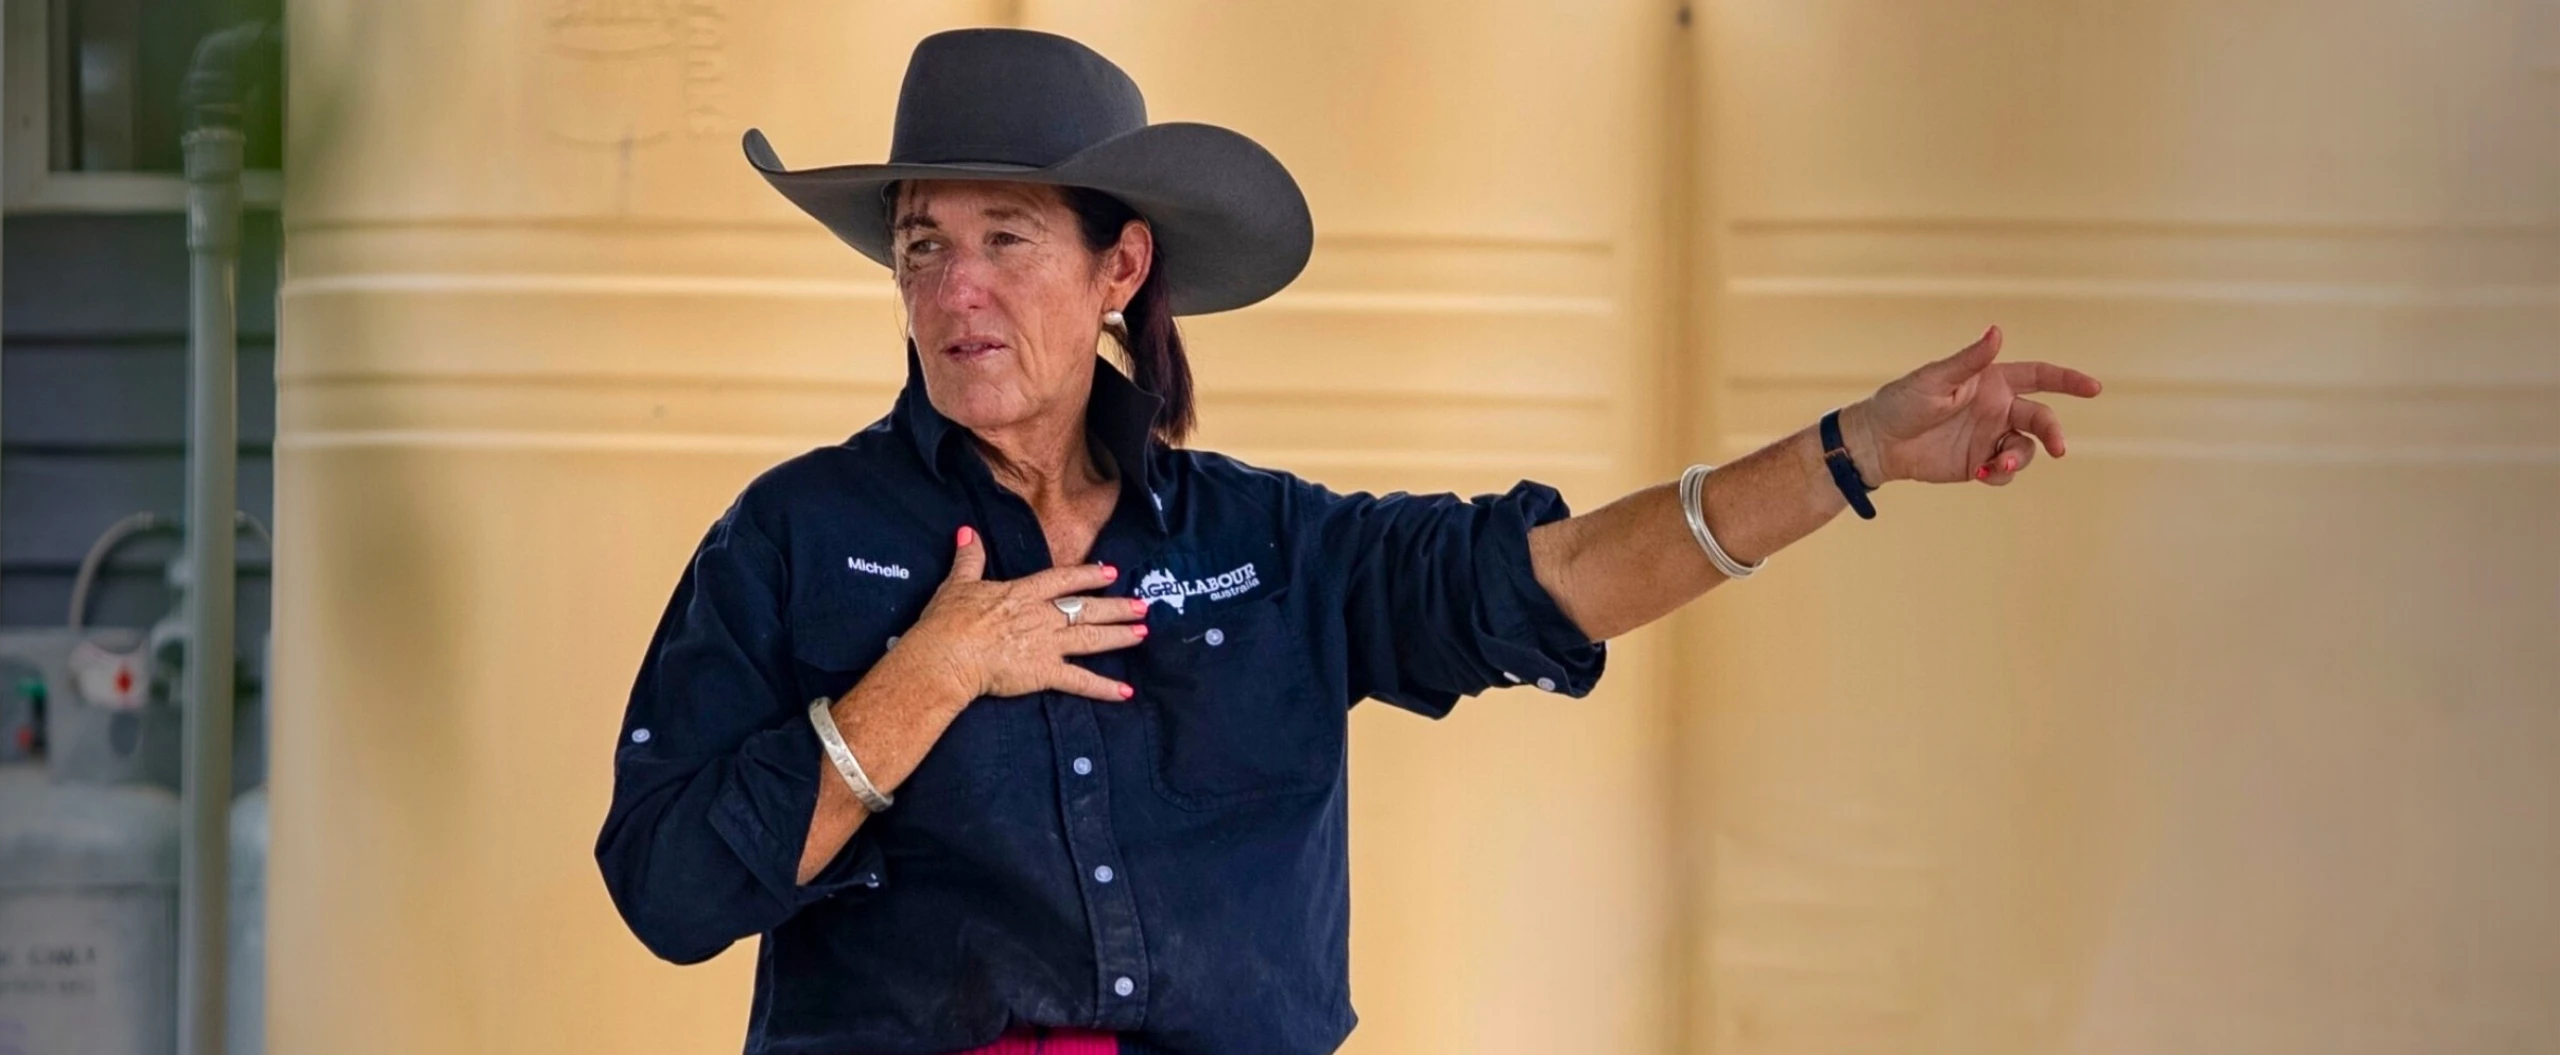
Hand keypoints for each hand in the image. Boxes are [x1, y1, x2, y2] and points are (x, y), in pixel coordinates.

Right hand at [897, 526, 1149, 701]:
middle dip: (1117, 607)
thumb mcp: (958, 584)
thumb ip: (969, 558)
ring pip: (1091, 638)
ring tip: (1143, 633)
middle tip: (1143, 606)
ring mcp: (1047, 644)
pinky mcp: (1044, 673)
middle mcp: (1042, 616)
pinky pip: (1080, 681)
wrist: (947, 655)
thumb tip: (967, 531)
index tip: (1111, 571)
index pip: (1064, 579)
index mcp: (1023, 593)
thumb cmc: (948, 620)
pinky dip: (1104, 688)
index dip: (1089, 574)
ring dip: (1119, 636)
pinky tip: (1126, 692)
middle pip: (1087, 608)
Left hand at [1840, 325, 2103, 486]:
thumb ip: (1969, 360)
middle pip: (2041, 418)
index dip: (2068, 380)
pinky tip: (1980, 474)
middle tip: (2058, 449)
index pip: (2039, 377)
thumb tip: (1997, 331)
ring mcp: (1990, 437)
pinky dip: (2000, 474)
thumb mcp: (1935, 379)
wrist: (1878, 442)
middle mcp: (1998, 408)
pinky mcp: (1979, 463)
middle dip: (2053, 433)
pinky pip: (2005, 471)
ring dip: (2021, 457)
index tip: (2094, 388)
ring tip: (1998, 463)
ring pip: (2026, 448)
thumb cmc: (1902, 402)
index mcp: (1992, 381)